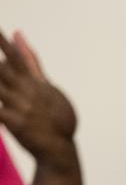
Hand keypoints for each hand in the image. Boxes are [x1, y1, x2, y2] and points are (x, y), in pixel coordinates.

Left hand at [0, 30, 76, 167]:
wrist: (59, 149)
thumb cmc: (56, 117)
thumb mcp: (47, 87)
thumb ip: (31, 62)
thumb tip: (18, 34)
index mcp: (34, 82)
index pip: (16, 57)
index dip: (3, 43)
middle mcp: (27, 92)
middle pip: (3, 70)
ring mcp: (20, 108)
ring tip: (6, 90)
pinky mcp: (14, 124)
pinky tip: (0, 111)